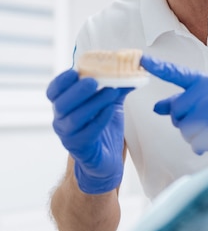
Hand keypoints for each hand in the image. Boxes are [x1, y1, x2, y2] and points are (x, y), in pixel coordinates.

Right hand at [46, 69, 132, 193]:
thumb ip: (115, 86)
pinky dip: (99, 119)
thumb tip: (131, 69)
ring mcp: (68, 136)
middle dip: (77, 91)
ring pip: (75, 118)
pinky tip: (110, 109)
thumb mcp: (108, 103)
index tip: (75, 71)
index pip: (54, 91)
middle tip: (94, 81)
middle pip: (61, 103)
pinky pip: (88, 132)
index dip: (62, 80)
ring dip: (93, 103)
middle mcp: (61, 120)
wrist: (106, 160)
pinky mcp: (80, 148)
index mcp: (64, 106)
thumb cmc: (103, 128)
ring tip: (110, 92)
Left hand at [140, 55, 207, 155]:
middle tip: (198, 122)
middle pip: (177, 110)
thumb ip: (180, 103)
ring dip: (191, 136)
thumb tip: (156, 108)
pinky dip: (201, 146)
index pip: (178, 74)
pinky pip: (198, 142)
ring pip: (185, 128)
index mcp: (207, 82)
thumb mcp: (205, 101)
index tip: (141, 58)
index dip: (158, 67)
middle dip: (181, 121)